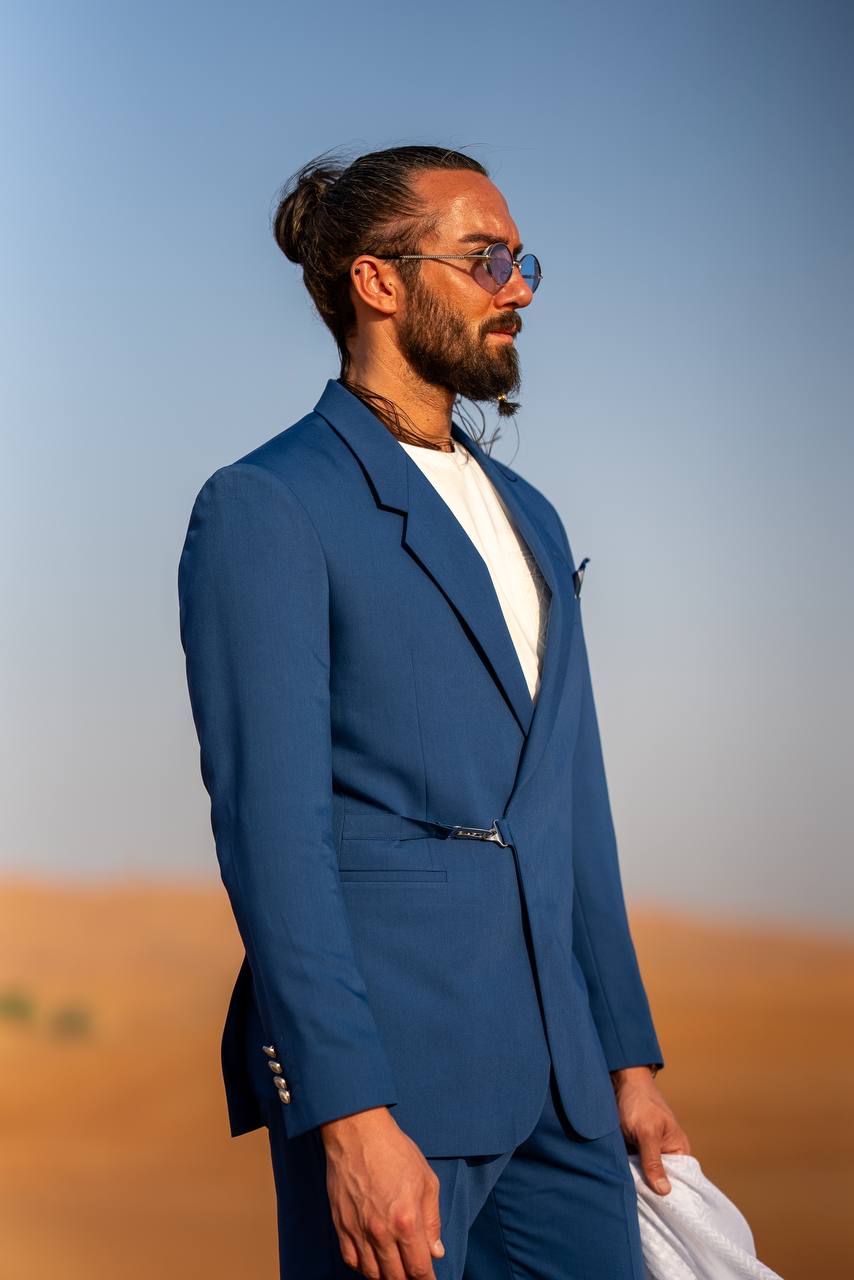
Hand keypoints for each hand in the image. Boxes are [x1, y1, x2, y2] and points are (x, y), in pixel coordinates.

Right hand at [320, 1105, 444, 1278]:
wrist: (357, 1132)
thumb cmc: (395, 1151)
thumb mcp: (427, 1180)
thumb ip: (432, 1220)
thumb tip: (435, 1252)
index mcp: (407, 1221)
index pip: (419, 1268)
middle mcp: (381, 1232)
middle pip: (395, 1277)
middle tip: (413, 1275)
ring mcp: (358, 1230)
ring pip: (372, 1274)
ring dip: (385, 1277)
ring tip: (395, 1271)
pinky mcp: (340, 1225)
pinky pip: (351, 1260)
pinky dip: (362, 1268)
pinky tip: (372, 1262)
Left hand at [610, 1066, 690, 1195]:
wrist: (620, 1081)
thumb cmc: (639, 1102)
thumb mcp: (647, 1133)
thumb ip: (654, 1162)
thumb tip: (665, 1192)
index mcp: (678, 1149)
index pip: (680, 1181)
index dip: (670, 1195)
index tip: (660, 1211)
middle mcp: (666, 1153)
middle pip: (660, 1181)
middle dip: (650, 1191)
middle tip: (640, 1206)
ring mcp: (649, 1152)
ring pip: (645, 1176)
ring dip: (637, 1183)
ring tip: (630, 1199)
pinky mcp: (633, 1150)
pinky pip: (633, 1168)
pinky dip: (627, 1174)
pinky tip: (620, 1185)